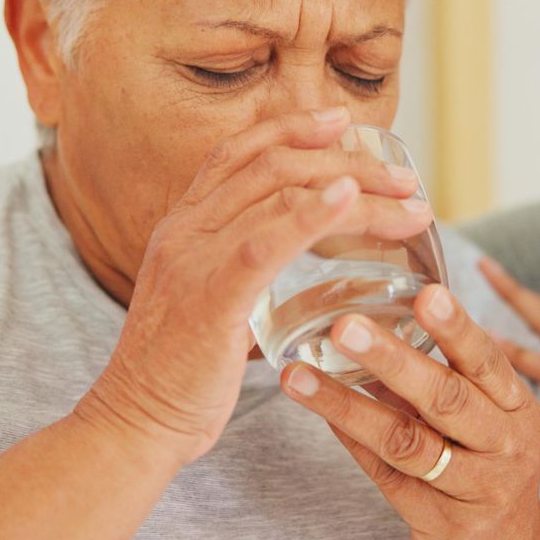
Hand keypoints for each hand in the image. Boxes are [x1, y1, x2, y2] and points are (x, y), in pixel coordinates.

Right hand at [78, 107, 433, 464]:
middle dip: (343, 157)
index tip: (341, 118)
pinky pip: (265, 242)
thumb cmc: (180, 370)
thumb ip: (239, 270)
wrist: (133, 421)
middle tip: (400, 173)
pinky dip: (312, 214)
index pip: (238, 152)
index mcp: (183, 225)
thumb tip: (292, 263)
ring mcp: (194, 258)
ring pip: (279, 193)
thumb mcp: (202, 299)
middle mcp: (186, 229)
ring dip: (354, 187)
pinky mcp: (210, 297)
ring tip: (405, 197)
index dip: (292, 127)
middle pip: (270, 163)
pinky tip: (350, 201)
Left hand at [281, 282, 539, 539]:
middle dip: (392, 359)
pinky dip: (350, 439)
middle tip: (344, 327)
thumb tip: (374, 313)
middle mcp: (501, 446)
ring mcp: (471, 488)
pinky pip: (385, 474)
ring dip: (346, 405)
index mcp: (514, 406)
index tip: (426, 295)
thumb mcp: (486, 410)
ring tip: (299, 378)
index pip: (486, 361)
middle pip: (445, 398)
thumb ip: (443, 369)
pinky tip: (319, 413)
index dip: (456, 329)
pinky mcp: (437, 521)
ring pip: (404, 442)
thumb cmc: (487, 456)